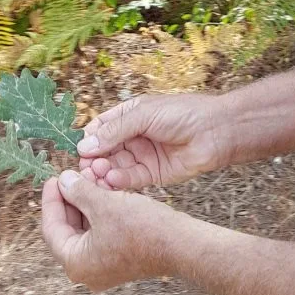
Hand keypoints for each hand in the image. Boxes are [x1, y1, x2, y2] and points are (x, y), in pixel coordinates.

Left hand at [41, 169, 180, 290]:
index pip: (51, 228)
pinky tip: (104, 192)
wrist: (179, 244)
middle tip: (73, 176)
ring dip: (86, 204)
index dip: (52, 199)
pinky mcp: (118, 261)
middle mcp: (86, 271)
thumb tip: (64, 180)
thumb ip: (80, 192)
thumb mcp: (106, 204)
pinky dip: (99, 214)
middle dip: (70, 200)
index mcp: (75, 263)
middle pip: (67, 229)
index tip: (55, 177)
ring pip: (85, 230)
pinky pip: (100, 234)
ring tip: (90, 179)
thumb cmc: (142, 227)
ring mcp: (103, 267)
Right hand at [76, 92, 227, 189]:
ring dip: (103, 172)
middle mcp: (134, 136)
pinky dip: (119, 181)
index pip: (101, 128)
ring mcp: (142, 156)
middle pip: (104, 150)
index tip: (79, 149)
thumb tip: (84, 144)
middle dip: (93, 159)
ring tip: (97, 174)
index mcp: (131, 115)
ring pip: (114, 167)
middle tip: (86, 168)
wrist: (216, 131)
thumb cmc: (183, 113)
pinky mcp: (152, 174)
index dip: (89, 138)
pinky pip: (130, 179)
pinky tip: (112, 180)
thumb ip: (116, 130)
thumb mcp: (145, 114)